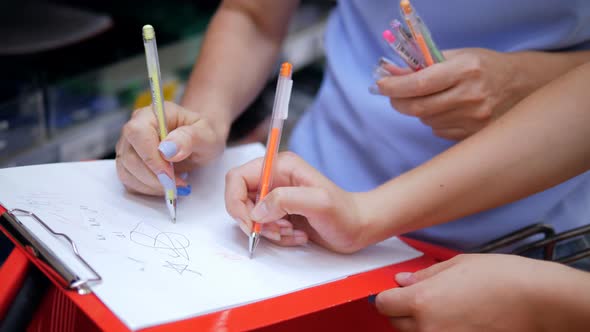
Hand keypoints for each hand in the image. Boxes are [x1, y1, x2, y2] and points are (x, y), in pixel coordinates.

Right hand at [116, 101, 227, 195]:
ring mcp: (128, 146)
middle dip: (154, 177)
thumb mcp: (207, 135)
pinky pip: (129, 182)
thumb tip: (167, 149)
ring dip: (151, 186)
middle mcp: (135, 127)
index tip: (170, 173)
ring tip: (176, 185)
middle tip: (178, 184)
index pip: (138, 132)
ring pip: (127, 172)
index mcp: (153, 113)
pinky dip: (147, 189)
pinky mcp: (128, 163)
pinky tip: (166, 186)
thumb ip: (190, 138)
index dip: (151, 156)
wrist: (200, 140)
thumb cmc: (203, 134)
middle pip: (130, 156)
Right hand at [224, 152, 366, 252]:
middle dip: (255, 220)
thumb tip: (258, 210)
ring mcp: (276, 196)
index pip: (238, 177)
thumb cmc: (344, 213)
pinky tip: (298, 235)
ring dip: (268, 231)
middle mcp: (274, 178)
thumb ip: (286, 200)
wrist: (358, 228)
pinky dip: (277, 237)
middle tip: (277, 231)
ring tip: (292, 232)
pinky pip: (263, 227)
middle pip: (241, 199)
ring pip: (251, 216)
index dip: (236, 201)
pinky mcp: (279, 213)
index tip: (250, 222)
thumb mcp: (318, 203)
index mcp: (280, 166)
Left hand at [375, 254, 578, 331]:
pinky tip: (452, 320)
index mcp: (423, 301)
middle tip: (418, 298)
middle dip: (401, 310)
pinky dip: (436, 331)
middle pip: (395, 323)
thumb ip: (424, 276)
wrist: (536, 301)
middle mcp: (429, 327)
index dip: (387, 297)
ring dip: (417, 324)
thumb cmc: (500, 277)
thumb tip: (402, 282)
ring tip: (440, 309)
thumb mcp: (456, 265)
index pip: (383, 305)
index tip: (394, 292)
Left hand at [377, 48, 523, 139]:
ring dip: (420, 111)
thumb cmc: (483, 67)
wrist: (519, 86)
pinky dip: (434, 121)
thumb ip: (423, 64)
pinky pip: (439, 131)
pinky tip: (448, 110)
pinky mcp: (474, 135)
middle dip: (398, 102)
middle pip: (419, 108)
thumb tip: (390, 73)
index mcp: (465, 70)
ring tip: (433, 99)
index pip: (421, 83)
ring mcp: (474, 119)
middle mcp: (471, 96)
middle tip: (393, 97)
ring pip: (427, 121)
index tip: (380, 86)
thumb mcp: (457, 56)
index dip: (396, 87)